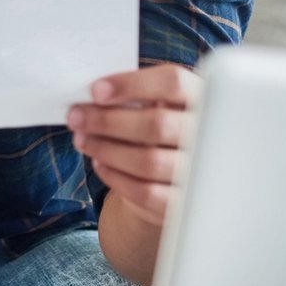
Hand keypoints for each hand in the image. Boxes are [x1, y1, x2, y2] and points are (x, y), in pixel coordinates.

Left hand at [68, 64, 198, 224]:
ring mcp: (200, 172)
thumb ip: (134, 97)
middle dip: (106, 121)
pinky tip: (99, 162)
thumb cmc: (159, 129)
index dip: (132, 84)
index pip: (174, 83)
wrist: (177, 175)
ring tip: (82, 139)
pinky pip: (144, 191)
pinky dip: (114, 175)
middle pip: (156, 124)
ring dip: (105, 148)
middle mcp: (209, 134)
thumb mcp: (155, 105)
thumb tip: (89, 98)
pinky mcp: (183, 202)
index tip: (95, 90)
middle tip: (76, 117)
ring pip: (147, 161)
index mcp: (201, 99)